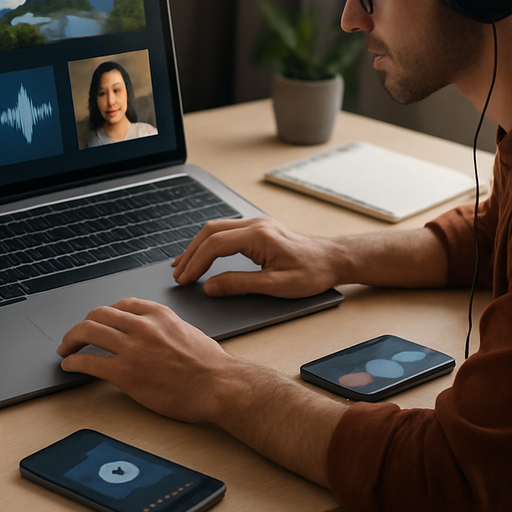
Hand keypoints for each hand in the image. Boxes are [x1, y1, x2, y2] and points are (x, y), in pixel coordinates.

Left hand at [57, 298, 236, 423]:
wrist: (219, 386)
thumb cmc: (211, 365)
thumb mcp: (187, 331)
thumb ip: (164, 328)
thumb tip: (151, 335)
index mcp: (158, 314)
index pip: (120, 305)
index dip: (104, 315)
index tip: (98, 323)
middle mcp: (142, 326)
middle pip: (98, 315)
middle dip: (81, 325)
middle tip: (74, 337)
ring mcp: (132, 349)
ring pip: (88, 332)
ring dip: (71, 340)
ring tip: (66, 349)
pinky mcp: (125, 373)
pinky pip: (89, 363)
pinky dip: (73, 363)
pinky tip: (70, 367)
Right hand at [171, 216, 342, 297]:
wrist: (333, 259)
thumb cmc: (312, 272)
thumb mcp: (277, 285)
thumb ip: (241, 284)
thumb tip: (211, 287)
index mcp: (259, 235)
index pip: (215, 244)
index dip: (196, 262)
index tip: (185, 280)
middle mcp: (255, 224)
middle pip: (210, 232)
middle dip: (191, 253)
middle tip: (179, 275)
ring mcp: (257, 223)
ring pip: (216, 228)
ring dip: (198, 246)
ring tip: (184, 266)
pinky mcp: (259, 229)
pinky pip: (226, 231)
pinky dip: (210, 243)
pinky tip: (203, 255)